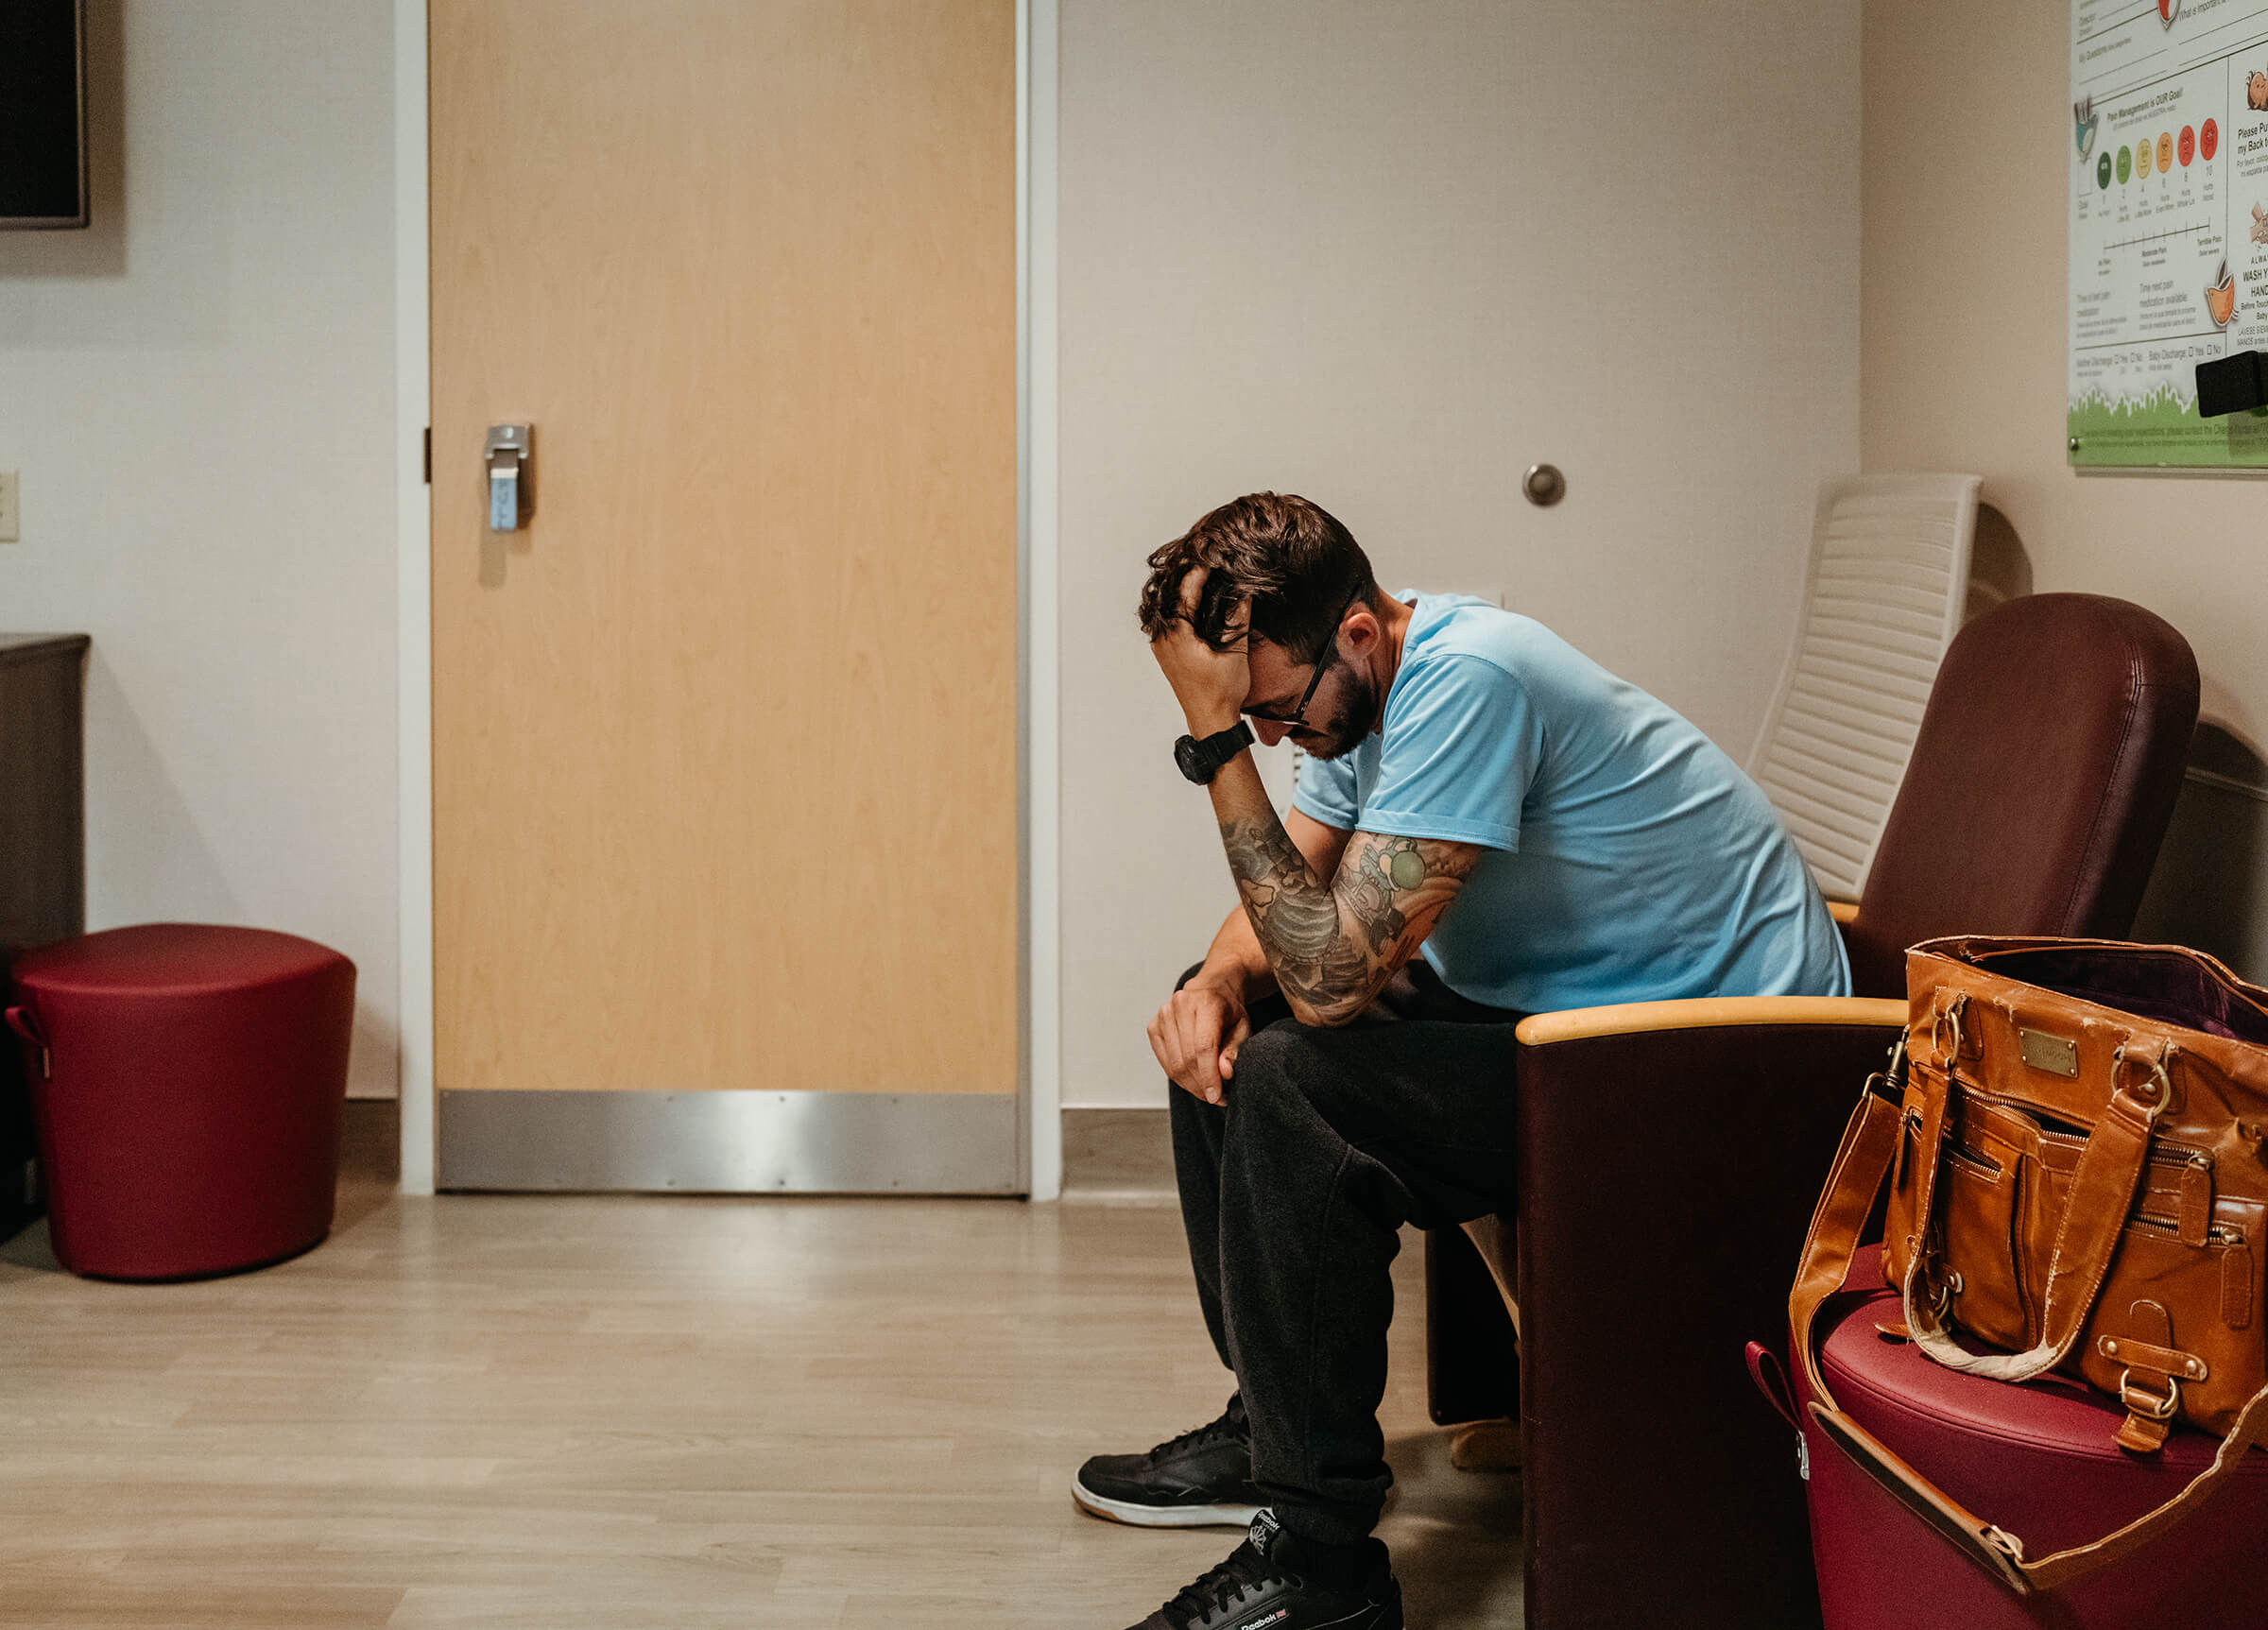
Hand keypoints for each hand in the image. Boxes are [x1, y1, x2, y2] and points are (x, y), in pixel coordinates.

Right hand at [1146, 975, 1252, 1105]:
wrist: (1210, 990)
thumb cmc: (1228, 1011)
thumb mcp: (1242, 1027)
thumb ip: (1234, 1050)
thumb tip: (1225, 1074)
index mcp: (1206, 1002)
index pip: (1203, 1045)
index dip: (1209, 1075)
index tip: (1216, 1096)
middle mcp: (1181, 1005)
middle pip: (1187, 1057)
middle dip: (1202, 1085)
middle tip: (1217, 1098)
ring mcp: (1163, 1014)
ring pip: (1174, 1064)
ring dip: (1191, 1085)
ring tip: (1207, 1091)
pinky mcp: (1154, 1026)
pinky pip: (1165, 1061)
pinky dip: (1179, 1077)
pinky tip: (1193, 1081)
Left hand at [1148, 566, 1249, 734]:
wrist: (1210, 719)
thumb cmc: (1220, 692)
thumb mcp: (1235, 650)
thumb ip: (1238, 617)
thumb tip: (1243, 591)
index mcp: (1176, 636)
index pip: (1185, 593)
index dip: (1198, 573)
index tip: (1210, 559)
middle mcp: (1163, 639)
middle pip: (1171, 597)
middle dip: (1188, 578)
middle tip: (1204, 561)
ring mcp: (1162, 646)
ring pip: (1168, 609)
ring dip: (1183, 593)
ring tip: (1201, 576)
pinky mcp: (1166, 652)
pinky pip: (1169, 621)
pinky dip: (1181, 608)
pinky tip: (1195, 602)